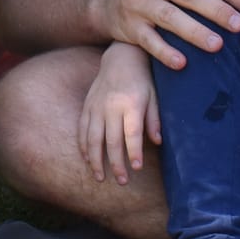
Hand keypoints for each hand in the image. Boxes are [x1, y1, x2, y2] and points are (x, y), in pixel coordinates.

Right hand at [80, 42, 160, 184]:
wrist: (121, 57)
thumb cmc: (142, 79)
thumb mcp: (154, 95)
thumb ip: (154, 119)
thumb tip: (157, 142)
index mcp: (131, 104)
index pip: (132, 134)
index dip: (134, 152)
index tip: (136, 167)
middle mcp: (111, 106)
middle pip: (112, 141)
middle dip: (117, 164)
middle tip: (123, 181)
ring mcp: (96, 106)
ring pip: (92, 139)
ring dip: (96, 161)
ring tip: (101, 177)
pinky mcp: (87, 106)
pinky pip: (82, 130)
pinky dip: (84, 146)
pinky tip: (88, 160)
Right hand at [100, 0, 239, 69]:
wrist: (110, 1)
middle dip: (217, 9)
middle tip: (239, 26)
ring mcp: (138, 3)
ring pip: (170, 17)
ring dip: (195, 31)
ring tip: (218, 45)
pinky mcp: (129, 27)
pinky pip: (149, 41)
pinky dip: (165, 52)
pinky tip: (182, 63)